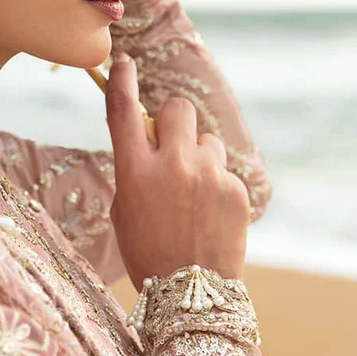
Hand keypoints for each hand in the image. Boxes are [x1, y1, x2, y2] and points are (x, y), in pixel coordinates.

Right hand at [105, 53, 249, 292]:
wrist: (190, 294)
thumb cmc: (147, 252)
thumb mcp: (125, 209)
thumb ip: (134, 170)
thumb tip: (147, 142)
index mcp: (135, 170)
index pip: (123, 109)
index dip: (121, 79)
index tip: (123, 61)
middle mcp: (172, 165)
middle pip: (176, 109)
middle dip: (172, 121)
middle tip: (171, 144)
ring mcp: (208, 175)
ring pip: (206, 141)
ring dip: (199, 156)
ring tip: (193, 194)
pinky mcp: (235, 190)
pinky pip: (223, 171)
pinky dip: (216, 185)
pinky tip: (209, 214)